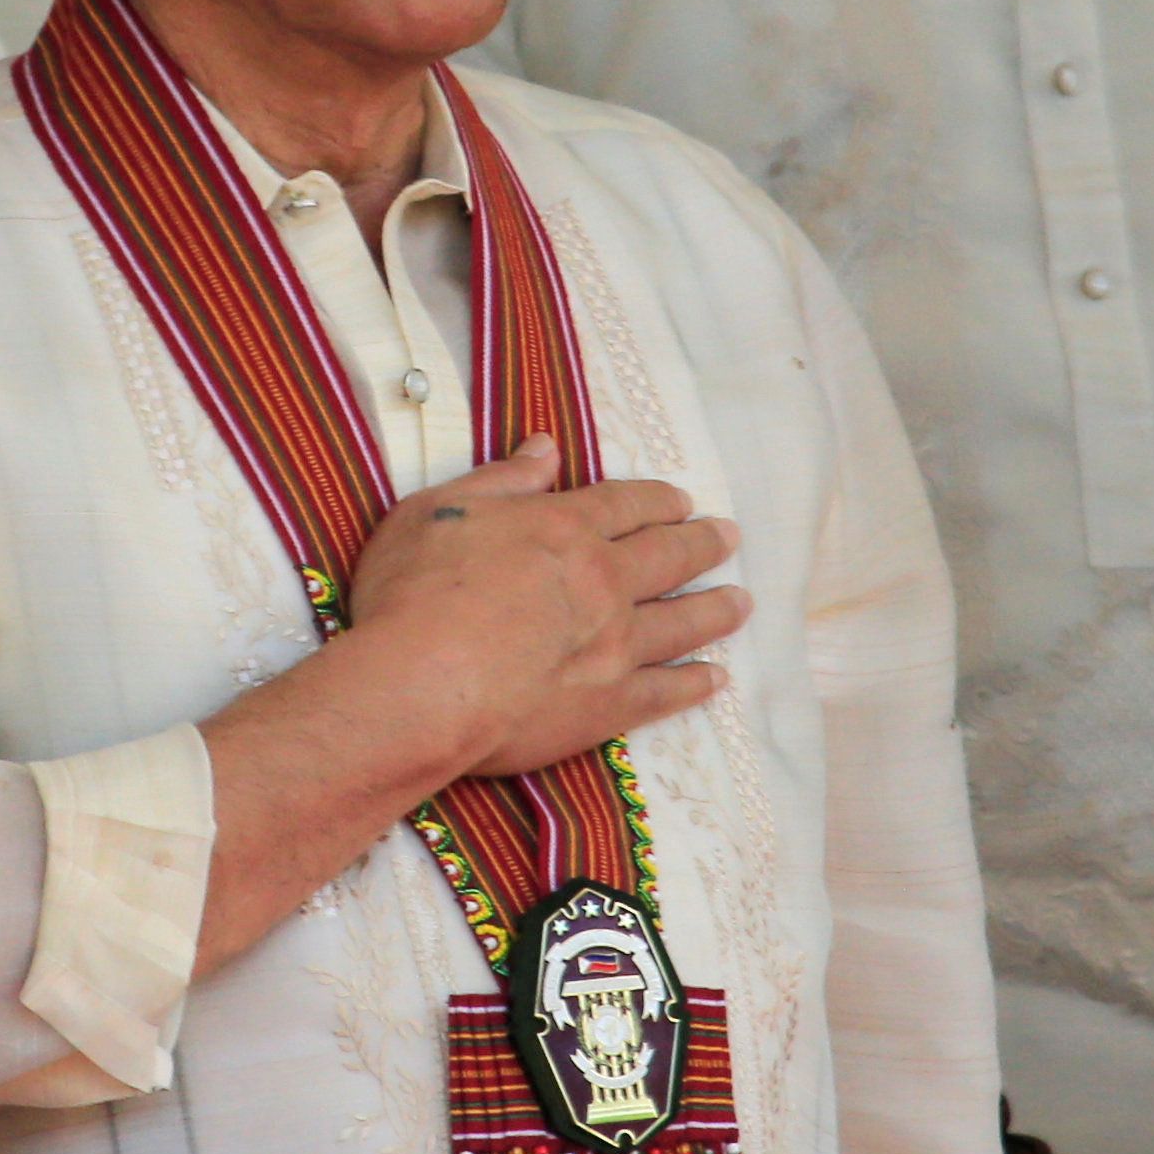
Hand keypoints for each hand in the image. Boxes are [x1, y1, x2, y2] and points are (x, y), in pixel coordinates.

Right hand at [346, 437, 748, 783]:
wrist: (421, 686)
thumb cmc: (413, 593)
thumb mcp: (436, 512)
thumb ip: (499, 481)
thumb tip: (545, 448)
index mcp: (563, 529)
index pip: (624, 505)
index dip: (656, 500)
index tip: (682, 501)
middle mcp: (603, 582)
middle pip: (668, 556)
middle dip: (703, 543)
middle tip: (729, 538)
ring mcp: (615, 646)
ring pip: (682, 622)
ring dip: (715, 609)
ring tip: (741, 603)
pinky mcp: (609, 706)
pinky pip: (666, 692)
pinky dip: (695, 684)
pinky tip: (714, 680)